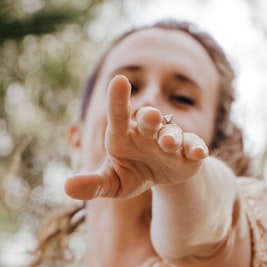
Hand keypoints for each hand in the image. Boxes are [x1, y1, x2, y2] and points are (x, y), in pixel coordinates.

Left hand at [64, 75, 210, 201]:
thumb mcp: (111, 183)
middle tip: (148, 116)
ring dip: (171, 137)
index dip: (118, 100)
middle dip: (149, 118)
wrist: (162, 179)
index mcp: (123, 136)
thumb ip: (92, 184)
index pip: (118, 116)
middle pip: (148, 121)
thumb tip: (67, 187)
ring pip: (172, 133)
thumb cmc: (130, 173)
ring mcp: (169, 141)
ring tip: (168, 143)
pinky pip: (194, 146)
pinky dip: (196, 148)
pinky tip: (198, 152)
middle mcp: (147, 133)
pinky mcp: (189, 153)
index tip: (118, 80)